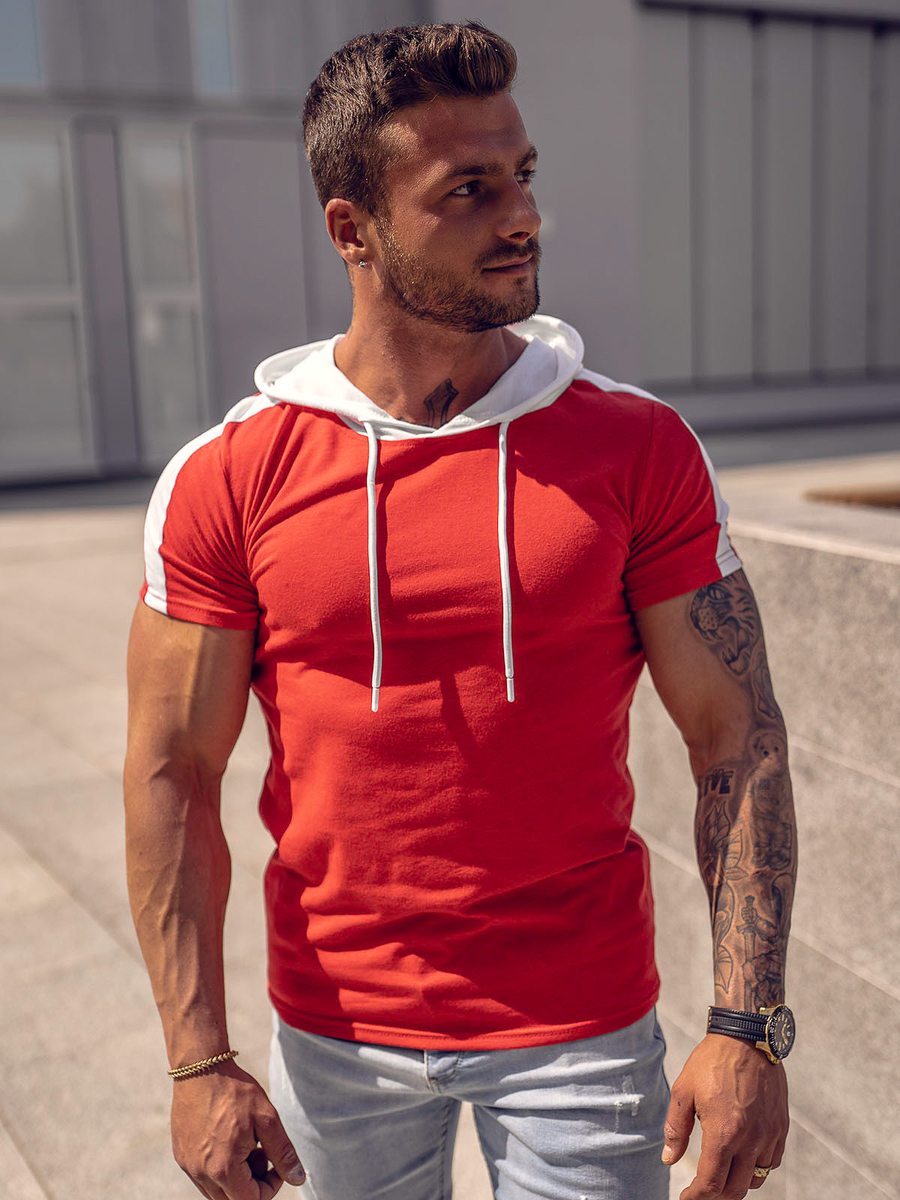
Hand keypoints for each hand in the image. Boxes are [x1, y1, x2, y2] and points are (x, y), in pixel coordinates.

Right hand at [171, 1063, 305, 1199]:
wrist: (201, 1068)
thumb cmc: (235, 1091)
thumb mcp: (266, 1118)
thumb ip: (282, 1153)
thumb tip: (297, 1179)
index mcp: (223, 1169)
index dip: (269, 1187)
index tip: (274, 1162)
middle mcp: (201, 1173)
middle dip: (252, 1184)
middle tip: (258, 1151)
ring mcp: (187, 1165)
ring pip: (216, 1191)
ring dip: (235, 1178)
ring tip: (244, 1144)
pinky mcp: (181, 1155)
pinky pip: (202, 1177)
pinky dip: (219, 1168)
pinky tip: (227, 1140)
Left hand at [662, 1034, 787, 1198]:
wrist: (748, 1037)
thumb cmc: (712, 1061)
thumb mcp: (684, 1091)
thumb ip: (676, 1129)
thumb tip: (669, 1160)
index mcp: (724, 1134)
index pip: (711, 1185)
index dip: (696, 1197)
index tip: (686, 1198)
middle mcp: (751, 1140)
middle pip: (734, 1189)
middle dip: (715, 1196)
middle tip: (700, 1190)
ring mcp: (769, 1135)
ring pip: (756, 1180)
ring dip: (736, 1183)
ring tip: (720, 1175)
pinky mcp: (781, 1127)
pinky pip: (771, 1162)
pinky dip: (757, 1168)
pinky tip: (742, 1157)